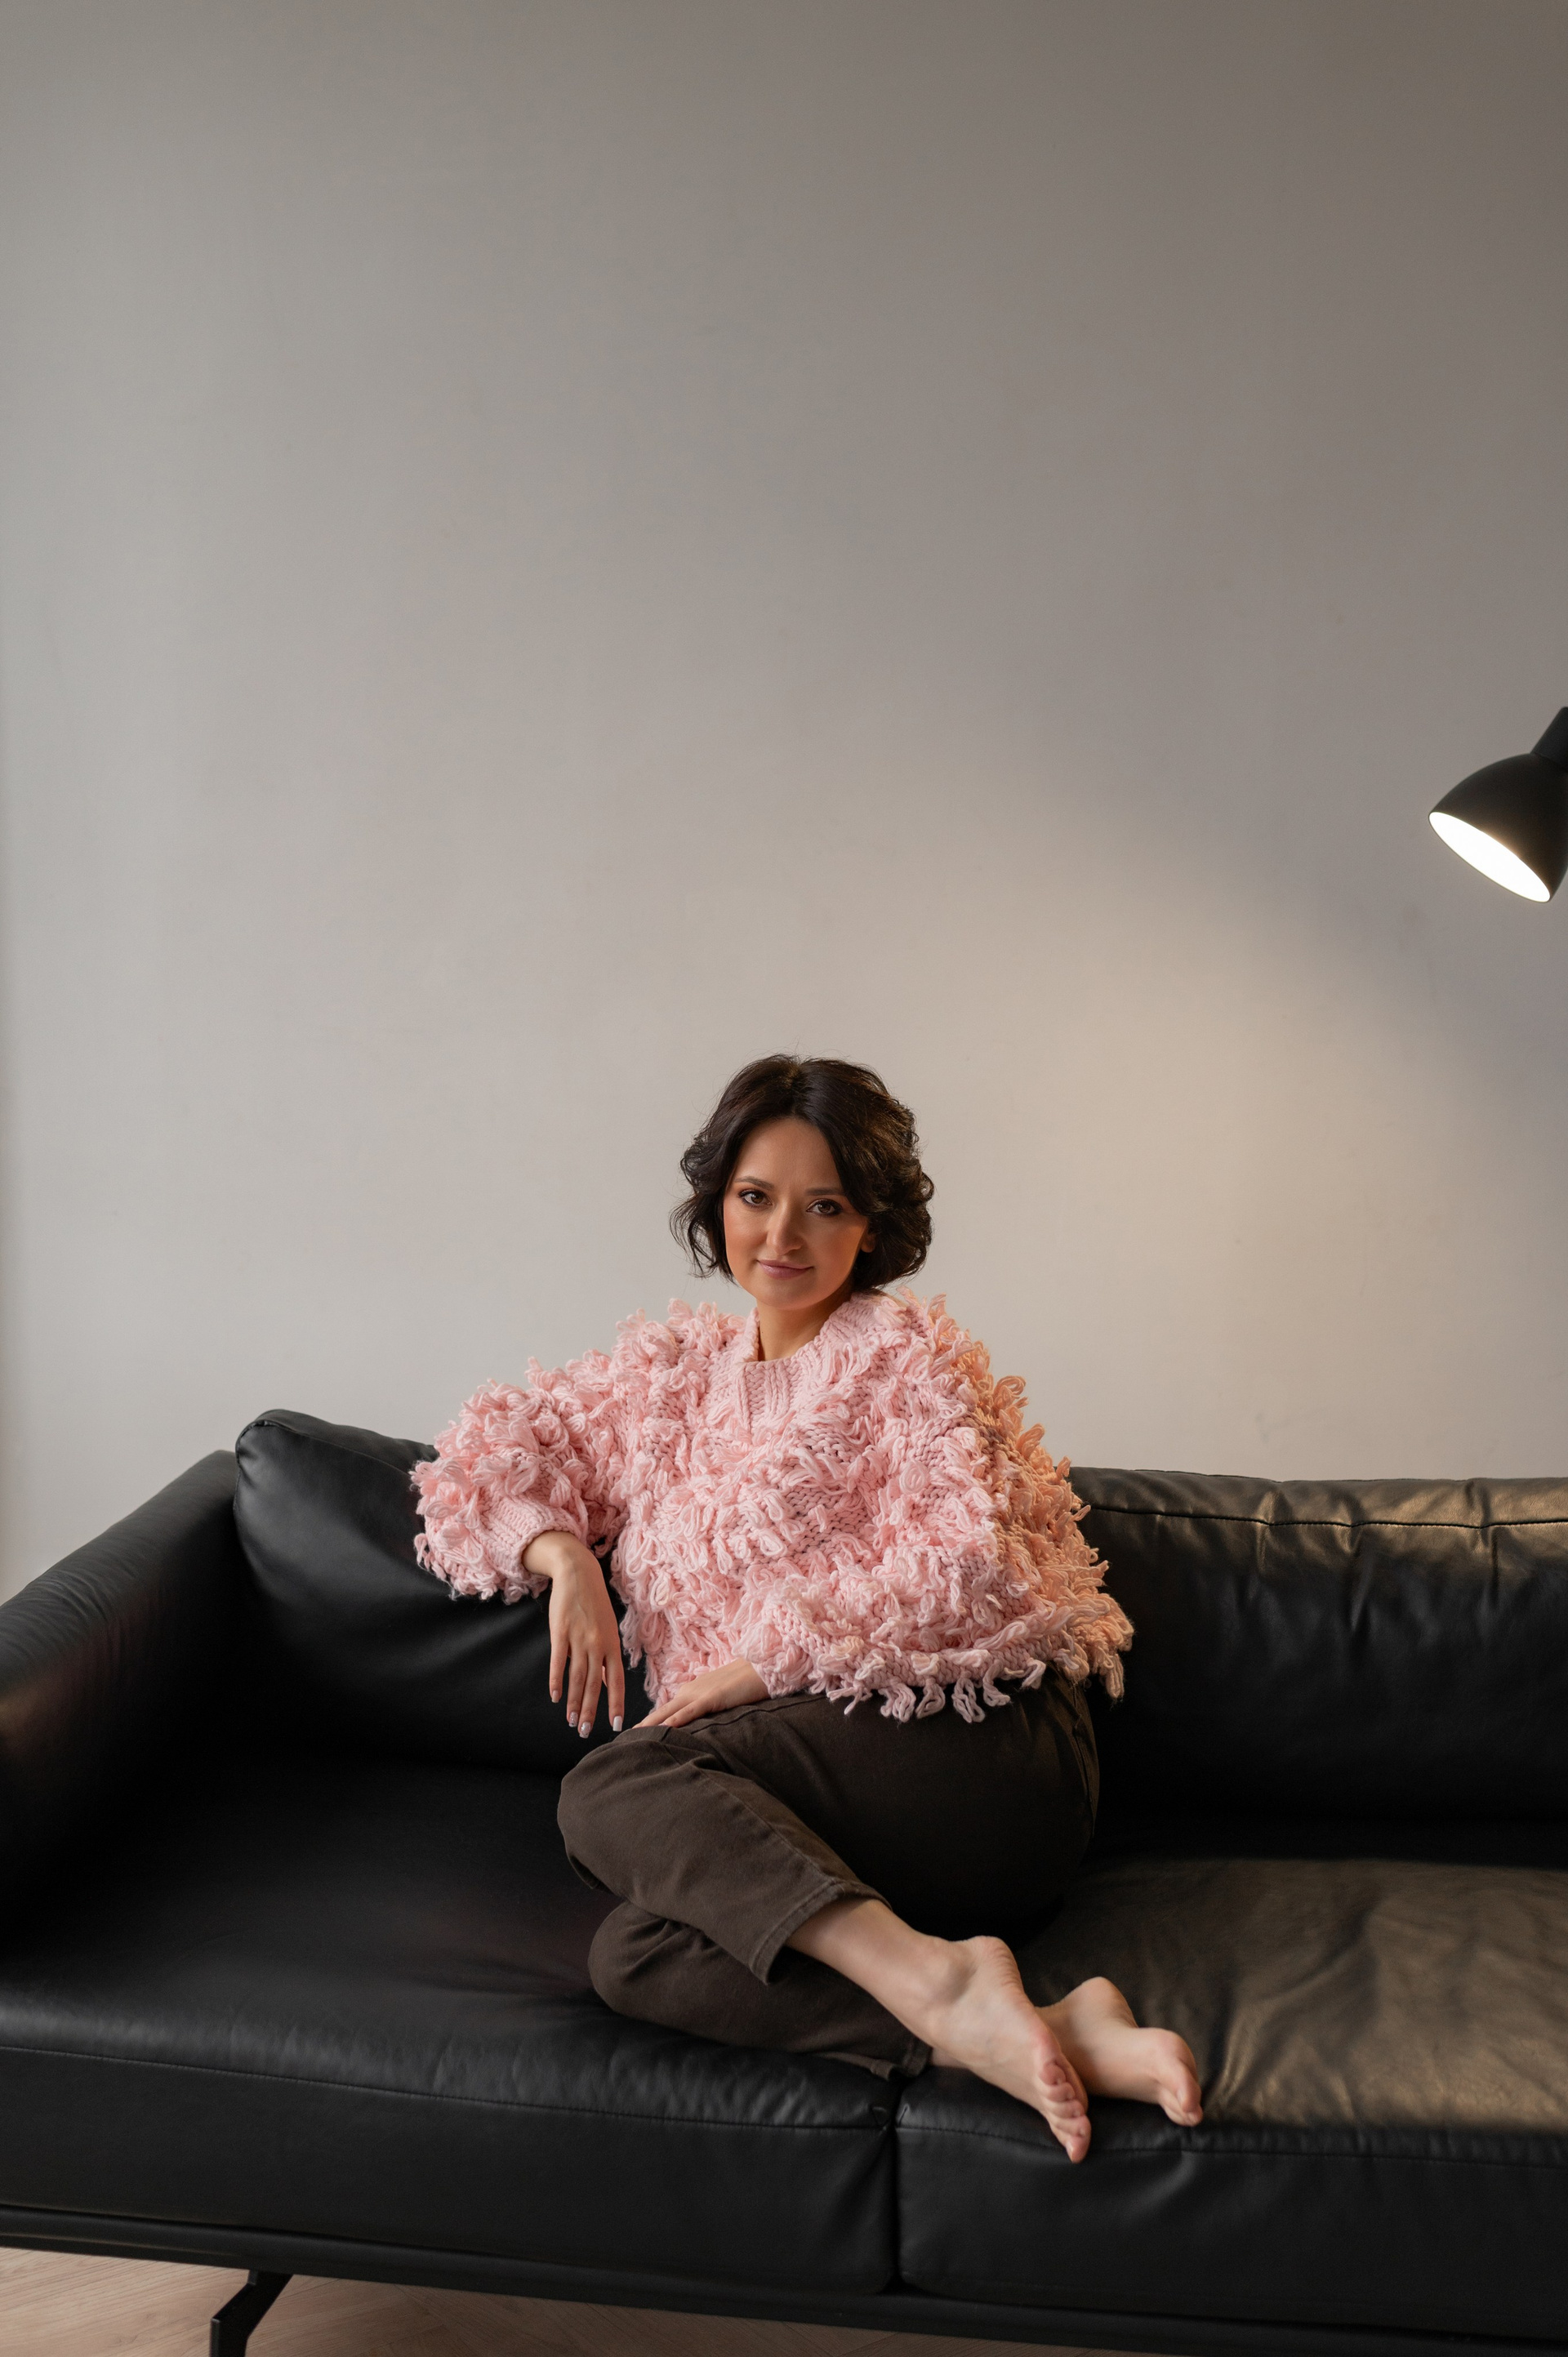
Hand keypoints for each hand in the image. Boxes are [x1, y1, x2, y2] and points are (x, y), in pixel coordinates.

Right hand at [524, 1531, 626, 1738]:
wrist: (578, 1574)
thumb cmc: (595, 1605)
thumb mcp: (607, 1629)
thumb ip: (607, 1656)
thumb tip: (608, 1683)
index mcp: (612, 1644)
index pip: (617, 1680)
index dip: (617, 1704)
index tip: (616, 1725)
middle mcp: (598, 1644)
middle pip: (595, 1684)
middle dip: (591, 1711)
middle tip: (586, 1732)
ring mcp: (579, 1638)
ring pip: (577, 1677)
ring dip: (574, 1702)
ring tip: (572, 1721)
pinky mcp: (560, 1632)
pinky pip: (558, 1662)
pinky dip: (556, 1681)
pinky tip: (555, 1697)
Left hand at [642, 1657, 767, 1729]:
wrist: (761, 1666)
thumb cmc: (742, 1683)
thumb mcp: (719, 1698)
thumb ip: (706, 1709)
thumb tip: (696, 1725)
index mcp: (690, 1692)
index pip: (666, 1710)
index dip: (650, 1722)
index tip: (635, 1734)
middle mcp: (689, 1691)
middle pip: (660, 1711)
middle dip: (642, 1725)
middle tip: (624, 1739)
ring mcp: (700, 1694)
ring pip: (670, 1711)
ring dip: (651, 1724)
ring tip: (634, 1736)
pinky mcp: (713, 1697)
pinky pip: (692, 1710)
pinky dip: (678, 1719)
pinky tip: (666, 1727)